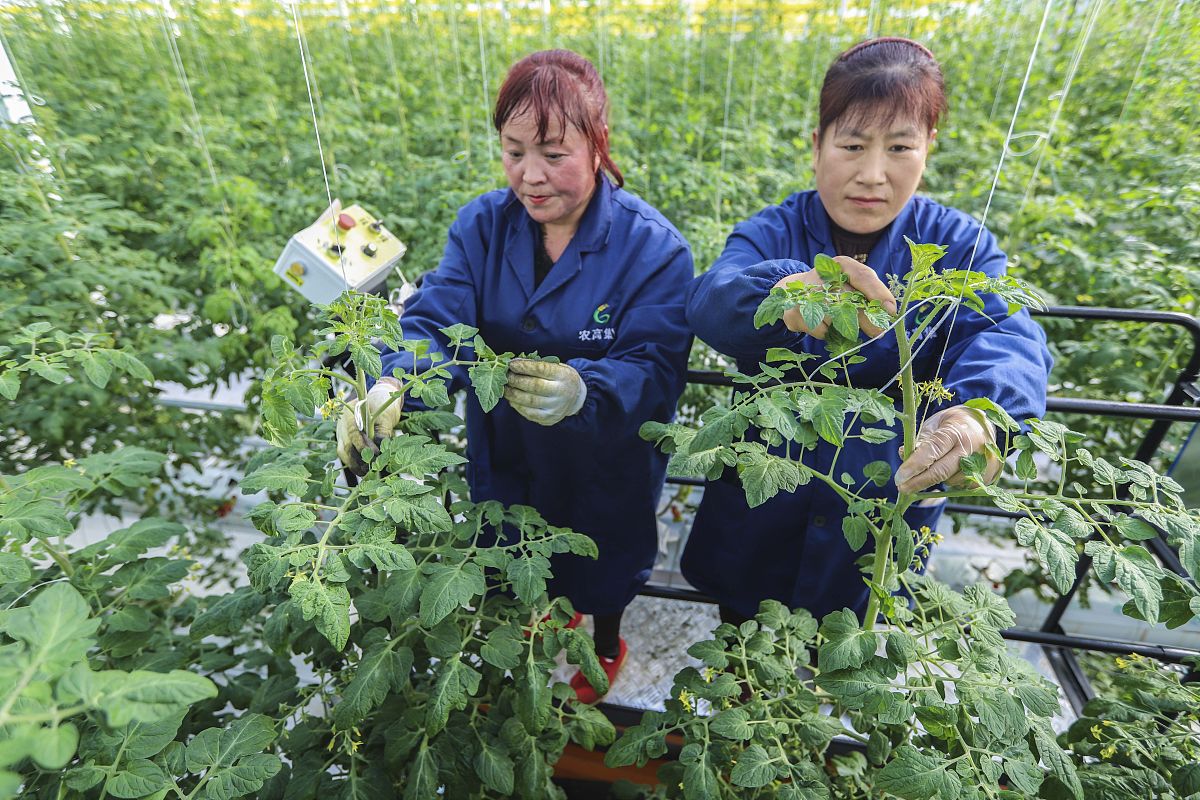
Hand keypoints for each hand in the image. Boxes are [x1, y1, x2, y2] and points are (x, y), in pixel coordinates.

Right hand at [335, 378, 403, 474]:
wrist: (379, 401)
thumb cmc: (383, 406)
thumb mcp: (385, 415)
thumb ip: (383, 431)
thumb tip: (381, 448)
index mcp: (349, 413)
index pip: (352, 433)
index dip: (363, 446)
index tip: (375, 454)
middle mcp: (341, 424)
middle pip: (346, 446)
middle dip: (359, 460)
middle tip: (373, 469)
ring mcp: (340, 433)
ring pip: (343, 453)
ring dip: (356, 465)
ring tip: (369, 474)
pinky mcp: (344, 441)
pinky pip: (346, 456)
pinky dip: (355, 465)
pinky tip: (365, 472)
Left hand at [503, 359, 586, 425]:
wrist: (576, 398)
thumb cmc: (561, 379)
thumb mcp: (556, 367)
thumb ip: (538, 365)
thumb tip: (515, 363)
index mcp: (564, 376)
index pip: (541, 369)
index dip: (524, 366)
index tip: (511, 364)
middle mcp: (562, 392)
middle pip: (534, 386)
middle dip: (516, 380)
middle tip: (505, 376)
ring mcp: (556, 407)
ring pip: (529, 401)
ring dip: (512, 393)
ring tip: (505, 387)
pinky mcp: (549, 418)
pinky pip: (528, 413)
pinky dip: (517, 405)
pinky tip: (511, 399)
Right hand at [775, 255, 897, 337]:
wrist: (793, 292)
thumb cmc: (834, 288)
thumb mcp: (852, 282)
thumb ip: (870, 293)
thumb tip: (889, 312)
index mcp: (841, 264)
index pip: (862, 276)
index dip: (878, 293)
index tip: (890, 311)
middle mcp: (822, 276)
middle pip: (850, 301)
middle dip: (867, 320)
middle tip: (879, 332)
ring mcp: (807, 294)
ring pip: (836, 318)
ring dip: (846, 328)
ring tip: (847, 327)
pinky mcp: (796, 313)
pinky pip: (821, 330)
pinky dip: (828, 332)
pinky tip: (824, 324)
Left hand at [894, 405, 1000, 493]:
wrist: (984, 425)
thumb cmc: (953, 424)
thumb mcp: (934, 424)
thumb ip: (920, 440)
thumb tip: (902, 455)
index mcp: (956, 431)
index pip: (932, 450)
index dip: (914, 465)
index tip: (899, 478)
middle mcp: (971, 448)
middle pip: (941, 471)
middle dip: (919, 482)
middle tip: (902, 488)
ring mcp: (983, 463)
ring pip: (950, 481)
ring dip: (936, 479)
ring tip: (936, 465)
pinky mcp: (988, 476)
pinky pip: (961, 486)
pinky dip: (950, 481)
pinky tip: (951, 469)